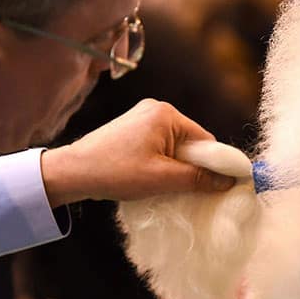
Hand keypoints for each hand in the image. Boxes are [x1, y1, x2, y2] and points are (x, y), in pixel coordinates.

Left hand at [40, 99, 236, 206]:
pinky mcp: (133, 128)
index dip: (213, 165)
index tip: (215, 186)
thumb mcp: (162, 178)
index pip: (206, 140)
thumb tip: (228, 182)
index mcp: (166, 114)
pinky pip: (161, 146)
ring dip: (176, 167)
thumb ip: (198, 179)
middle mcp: (156, 109)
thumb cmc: (114, 172)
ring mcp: (142, 117)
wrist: (70, 172)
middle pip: (191, 143)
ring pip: (176, 146)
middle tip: (184, 189)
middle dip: (191, 167)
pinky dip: (162, 162)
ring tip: (164, 184)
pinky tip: (153, 177)